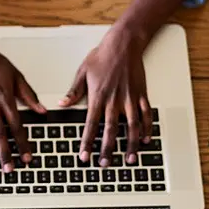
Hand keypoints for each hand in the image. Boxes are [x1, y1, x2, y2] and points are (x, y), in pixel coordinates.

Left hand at [60, 27, 151, 167]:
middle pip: (110, 131)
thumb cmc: (102, 56)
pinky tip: (145, 139)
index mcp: (97, 97)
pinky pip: (145, 115)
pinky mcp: (141, 95)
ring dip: (130, 144)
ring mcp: (130, 99)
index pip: (90, 125)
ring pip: (131, 127)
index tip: (85, 156)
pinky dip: (146, 128)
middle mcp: (114, 101)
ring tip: (130, 159)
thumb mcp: (82, 72)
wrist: (123, 43)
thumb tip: (62, 103)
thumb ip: (74, 91)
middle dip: (107, 150)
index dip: (87, 143)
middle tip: (105, 164)